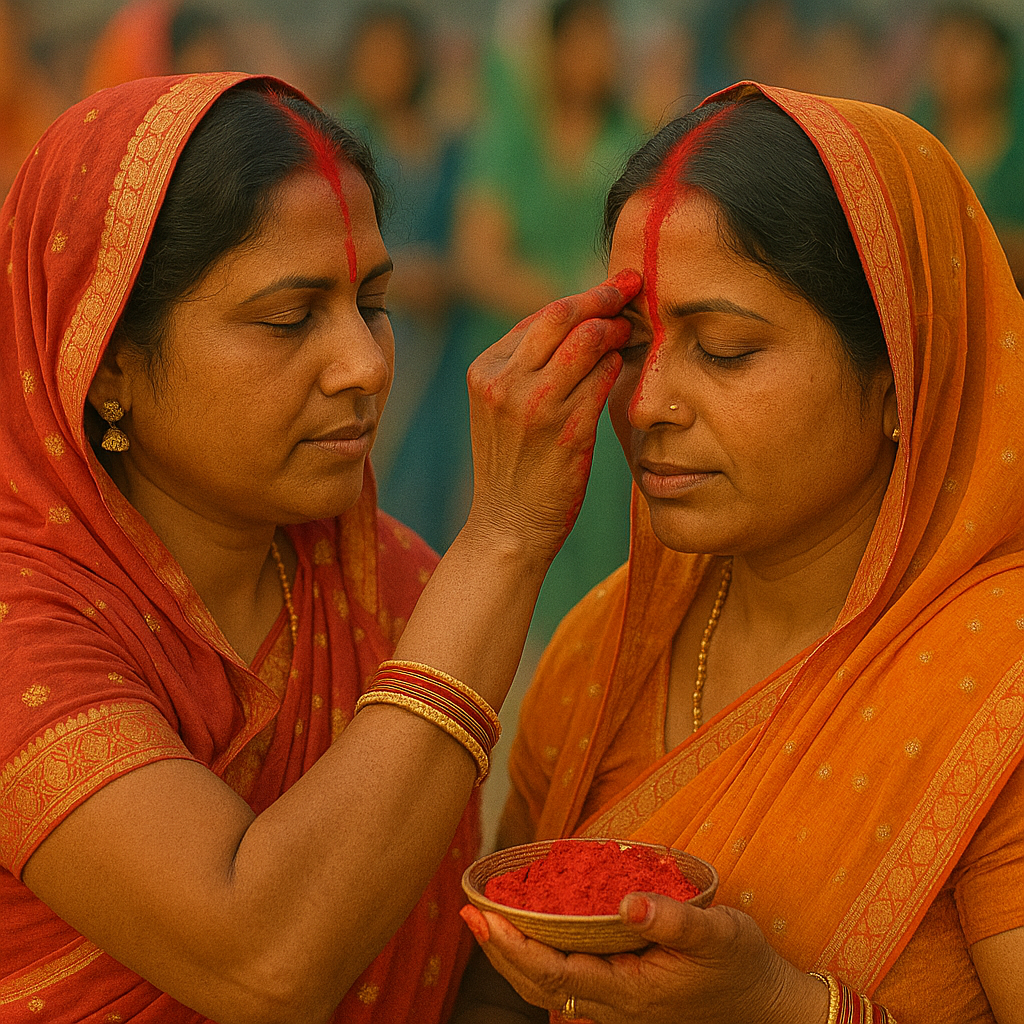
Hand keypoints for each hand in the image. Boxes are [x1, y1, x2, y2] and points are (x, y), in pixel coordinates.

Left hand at [460, 892, 827, 1023]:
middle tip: (471, 910)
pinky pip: (568, 985)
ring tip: (490, 919)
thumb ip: (674, 919)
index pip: (551, 974)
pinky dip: (541, 961)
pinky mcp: (624, 999)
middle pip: (538, 985)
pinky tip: (535, 932)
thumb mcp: (719, 935)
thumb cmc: (743, 967)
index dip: (511, 947)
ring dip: (515, 957)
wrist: (769, 1008)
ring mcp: (617, 1008)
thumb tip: (626, 901)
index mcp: (628, 993)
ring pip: (549, 989)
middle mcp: (614, 1008)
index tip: (482, 914)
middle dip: (500, 951)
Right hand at [463, 269, 640, 563]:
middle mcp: (505, 383)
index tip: (610, 288)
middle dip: (603, 296)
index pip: (540, 317)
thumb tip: (578, 321)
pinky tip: (624, 364)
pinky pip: (603, 380)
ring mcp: (535, 407)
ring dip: (615, 330)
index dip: (581, 299)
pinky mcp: (566, 431)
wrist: (508, 526)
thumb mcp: (500, 407)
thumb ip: (527, 365)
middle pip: (563, 315)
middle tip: (631, 286)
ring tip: (630, 328)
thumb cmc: (513, 465)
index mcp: (486, 371)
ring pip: (587, 342)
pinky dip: (617, 365)